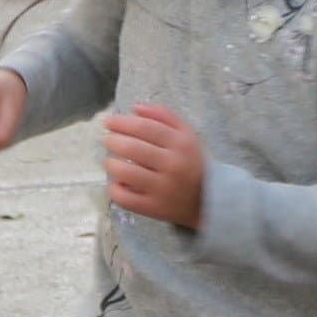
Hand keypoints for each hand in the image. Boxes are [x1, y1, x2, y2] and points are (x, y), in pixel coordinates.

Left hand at [101, 103, 207, 229]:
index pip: (145, 128)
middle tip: (108, 140)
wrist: (209, 200)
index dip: (122, 122)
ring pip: (125, 173)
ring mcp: (163, 189)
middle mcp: (172, 165)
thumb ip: (164, 116)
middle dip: (113, 141)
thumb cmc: (192, 162)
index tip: (109, 122)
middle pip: (132, 148)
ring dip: (111, 164)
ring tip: (111, 161)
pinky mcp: (154, 208)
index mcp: (181, 144)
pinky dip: (114, 189)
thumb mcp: (187, 134)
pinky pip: (125, 198)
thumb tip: (135, 107)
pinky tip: (117, 182)